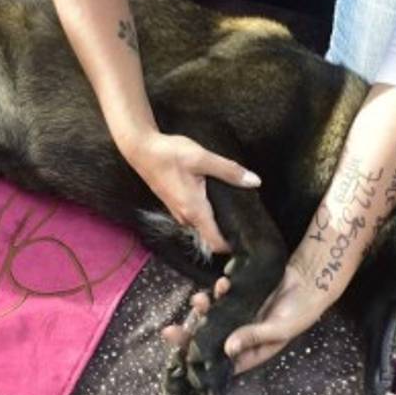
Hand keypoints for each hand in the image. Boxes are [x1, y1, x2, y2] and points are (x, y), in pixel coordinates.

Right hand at [124, 131, 259, 253]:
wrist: (141, 149)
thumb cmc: (169, 154)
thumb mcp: (202, 158)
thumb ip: (229, 170)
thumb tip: (254, 181)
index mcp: (194, 210)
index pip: (215, 242)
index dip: (232, 245)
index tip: (248, 239)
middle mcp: (185, 217)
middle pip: (210, 235)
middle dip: (227, 231)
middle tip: (247, 220)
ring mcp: (178, 212)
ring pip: (202, 226)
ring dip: (216, 221)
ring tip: (234, 208)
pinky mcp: (174, 205)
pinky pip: (195, 217)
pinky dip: (206, 214)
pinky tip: (215, 199)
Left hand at [162, 263, 326, 374]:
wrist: (310, 280)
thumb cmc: (300, 312)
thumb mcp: (279, 328)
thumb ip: (254, 336)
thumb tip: (228, 348)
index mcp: (250, 351)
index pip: (221, 362)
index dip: (201, 361)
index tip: (181, 356)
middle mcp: (240, 335)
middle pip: (209, 339)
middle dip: (189, 335)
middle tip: (169, 332)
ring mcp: (238, 315)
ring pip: (212, 315)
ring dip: (203, 308)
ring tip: (199, 299)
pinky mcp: (238, 296)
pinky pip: (222, 296)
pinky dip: (218, 290)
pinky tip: (222, 283)